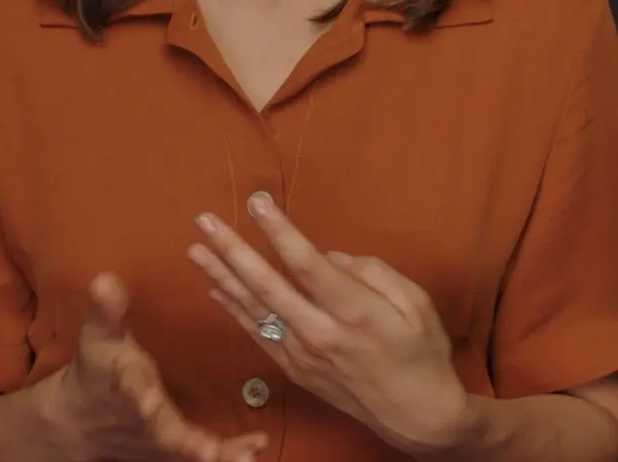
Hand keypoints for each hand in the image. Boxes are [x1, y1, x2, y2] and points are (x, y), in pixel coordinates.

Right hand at [47, 273, 267, 461]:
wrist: (78, 419)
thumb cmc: (96, 367)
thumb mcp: (98, 334)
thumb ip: (107, 308)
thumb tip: (105, 279)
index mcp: (122, 384)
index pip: (129, 388)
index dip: (139, 395)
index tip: (148, 402)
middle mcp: (141, 418)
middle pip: (162, 432)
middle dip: (185, 441)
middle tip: (208, 451)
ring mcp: (156, 439)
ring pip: (185, 452)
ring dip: (215, 454)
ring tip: (248, 454)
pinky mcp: (170, 450)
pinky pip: (199, 456)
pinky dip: (226, 455)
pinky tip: (256, 449)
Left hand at [187, 200, 470, 455]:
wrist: (416, 416)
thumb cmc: (422, 353)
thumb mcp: (417, 304)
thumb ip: (374, 273)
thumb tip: (331, 258)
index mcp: (354, 311)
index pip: (307, 263)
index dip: (279, 231)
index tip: (258, 202)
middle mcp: (321, 333)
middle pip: (267, 286)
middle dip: (233, 250)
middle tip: (205, 222)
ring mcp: (303, 355)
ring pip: (254, 310)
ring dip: (222, 277)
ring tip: (195, 250)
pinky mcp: (295, 370)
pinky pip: (258, 334)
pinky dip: (235, 310)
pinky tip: (216, 289)